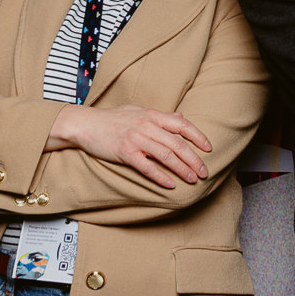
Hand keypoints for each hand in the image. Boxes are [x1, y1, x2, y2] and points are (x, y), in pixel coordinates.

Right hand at [48, 104, 212, 188]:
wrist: (86, 124)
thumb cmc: (112, 118)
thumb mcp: (138, 111)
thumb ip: (160, 115)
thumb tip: (180, 116)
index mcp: (152, 115)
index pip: (182, 124)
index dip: (198, 136)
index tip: (208, 148)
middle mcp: (147, 126)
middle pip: (177, 143)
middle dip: (193, 159)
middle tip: (204, 172)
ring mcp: (136, 139)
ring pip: (166, 155)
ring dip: (181, 169)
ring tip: (192, 179)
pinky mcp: (125, 152)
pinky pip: (147, 167)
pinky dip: (160, 176)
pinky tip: (170, 185)